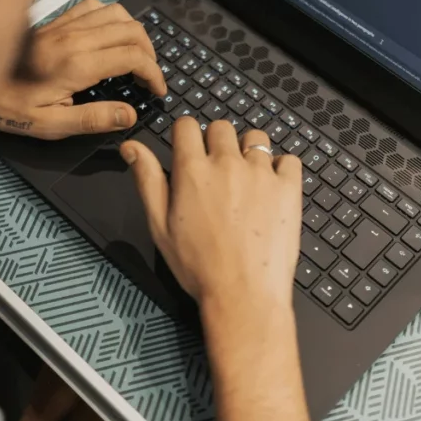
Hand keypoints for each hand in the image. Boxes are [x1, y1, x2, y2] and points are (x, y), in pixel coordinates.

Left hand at [0, 0, 166, 139]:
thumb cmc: (9, 107)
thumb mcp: (50, 125)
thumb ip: (93, 119)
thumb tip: (128, 115)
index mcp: (77, 65)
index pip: (133, 57)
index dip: (153, 73)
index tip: (156, 90)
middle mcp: (74, 39)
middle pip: (131, 30)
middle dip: (150, 52)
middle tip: (149, 76)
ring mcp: (65, 25)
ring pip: (117, 13)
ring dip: (135, 32)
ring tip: (136, 55)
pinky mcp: (56, 21)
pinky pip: (94, 5)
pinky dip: (111, 16)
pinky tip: (109, 34)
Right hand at [121, 120, 310, 420]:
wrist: (243, 295)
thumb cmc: (199, 267)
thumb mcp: (160, 226)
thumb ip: (147, 180)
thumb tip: (131, 147)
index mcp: (193, 171)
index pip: (187, 125)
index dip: (186, 135)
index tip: (189, 149)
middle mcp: (227, 164)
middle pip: (221, 127)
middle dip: (216, 142)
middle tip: (217, 171)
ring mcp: (261, 173)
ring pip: (256, 138)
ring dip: (249, 151)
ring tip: (245, 178)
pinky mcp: (288, 188)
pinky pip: (289, 159)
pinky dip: (281, 168)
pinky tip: (271, 188)